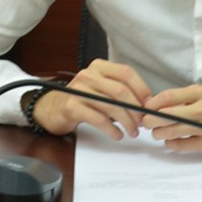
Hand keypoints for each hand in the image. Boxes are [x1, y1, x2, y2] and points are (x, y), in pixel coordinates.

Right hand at [31, 60, 151, 138]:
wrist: (52, 108)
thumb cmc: (83, 100)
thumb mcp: (101, 89)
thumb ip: (120, 91)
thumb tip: (146, 103)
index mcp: (100, 67)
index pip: (126, 73)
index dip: (141, 89)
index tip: (149, 104)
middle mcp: (89, 75)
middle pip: (120, 90)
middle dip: (135, 108)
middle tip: (143, 122)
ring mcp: (79, 90)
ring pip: (111, 105)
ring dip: (126, 121)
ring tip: (133, 131)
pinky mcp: (71, 107)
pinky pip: (97, 119)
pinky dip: (111, 129)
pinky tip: (117, 135)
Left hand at [143, 85, 201, 152]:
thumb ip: (185, 99)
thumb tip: (158, 105)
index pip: (169, 96)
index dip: (153, 104)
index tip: (145, 108)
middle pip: (168, 115)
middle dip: (152, 121)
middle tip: (146, 124)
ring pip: (174, 131)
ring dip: (160, 134)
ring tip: (158, 134)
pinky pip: (184, 145)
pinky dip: (173, 144)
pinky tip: (170, 142)